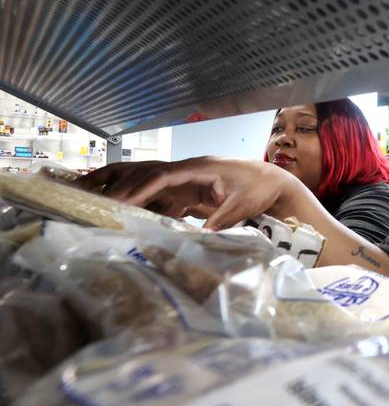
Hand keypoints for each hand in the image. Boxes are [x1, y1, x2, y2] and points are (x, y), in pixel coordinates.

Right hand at [77, 157, 295, 228]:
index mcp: (200, 167)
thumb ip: (221, 220)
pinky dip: (147, 205)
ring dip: (130, 192)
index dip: (141, 188)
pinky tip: (131, 217)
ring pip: (153, 184)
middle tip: (97, 199)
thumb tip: (202, 238)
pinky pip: (164, 197)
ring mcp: (189, 179)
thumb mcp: (243, 205)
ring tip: (101, 201)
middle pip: (150, 174)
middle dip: (124, 186)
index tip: (121, 200)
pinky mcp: (191, 191)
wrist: (274, 181)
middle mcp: (190, 170)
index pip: (163, 175)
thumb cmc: (260, 187)